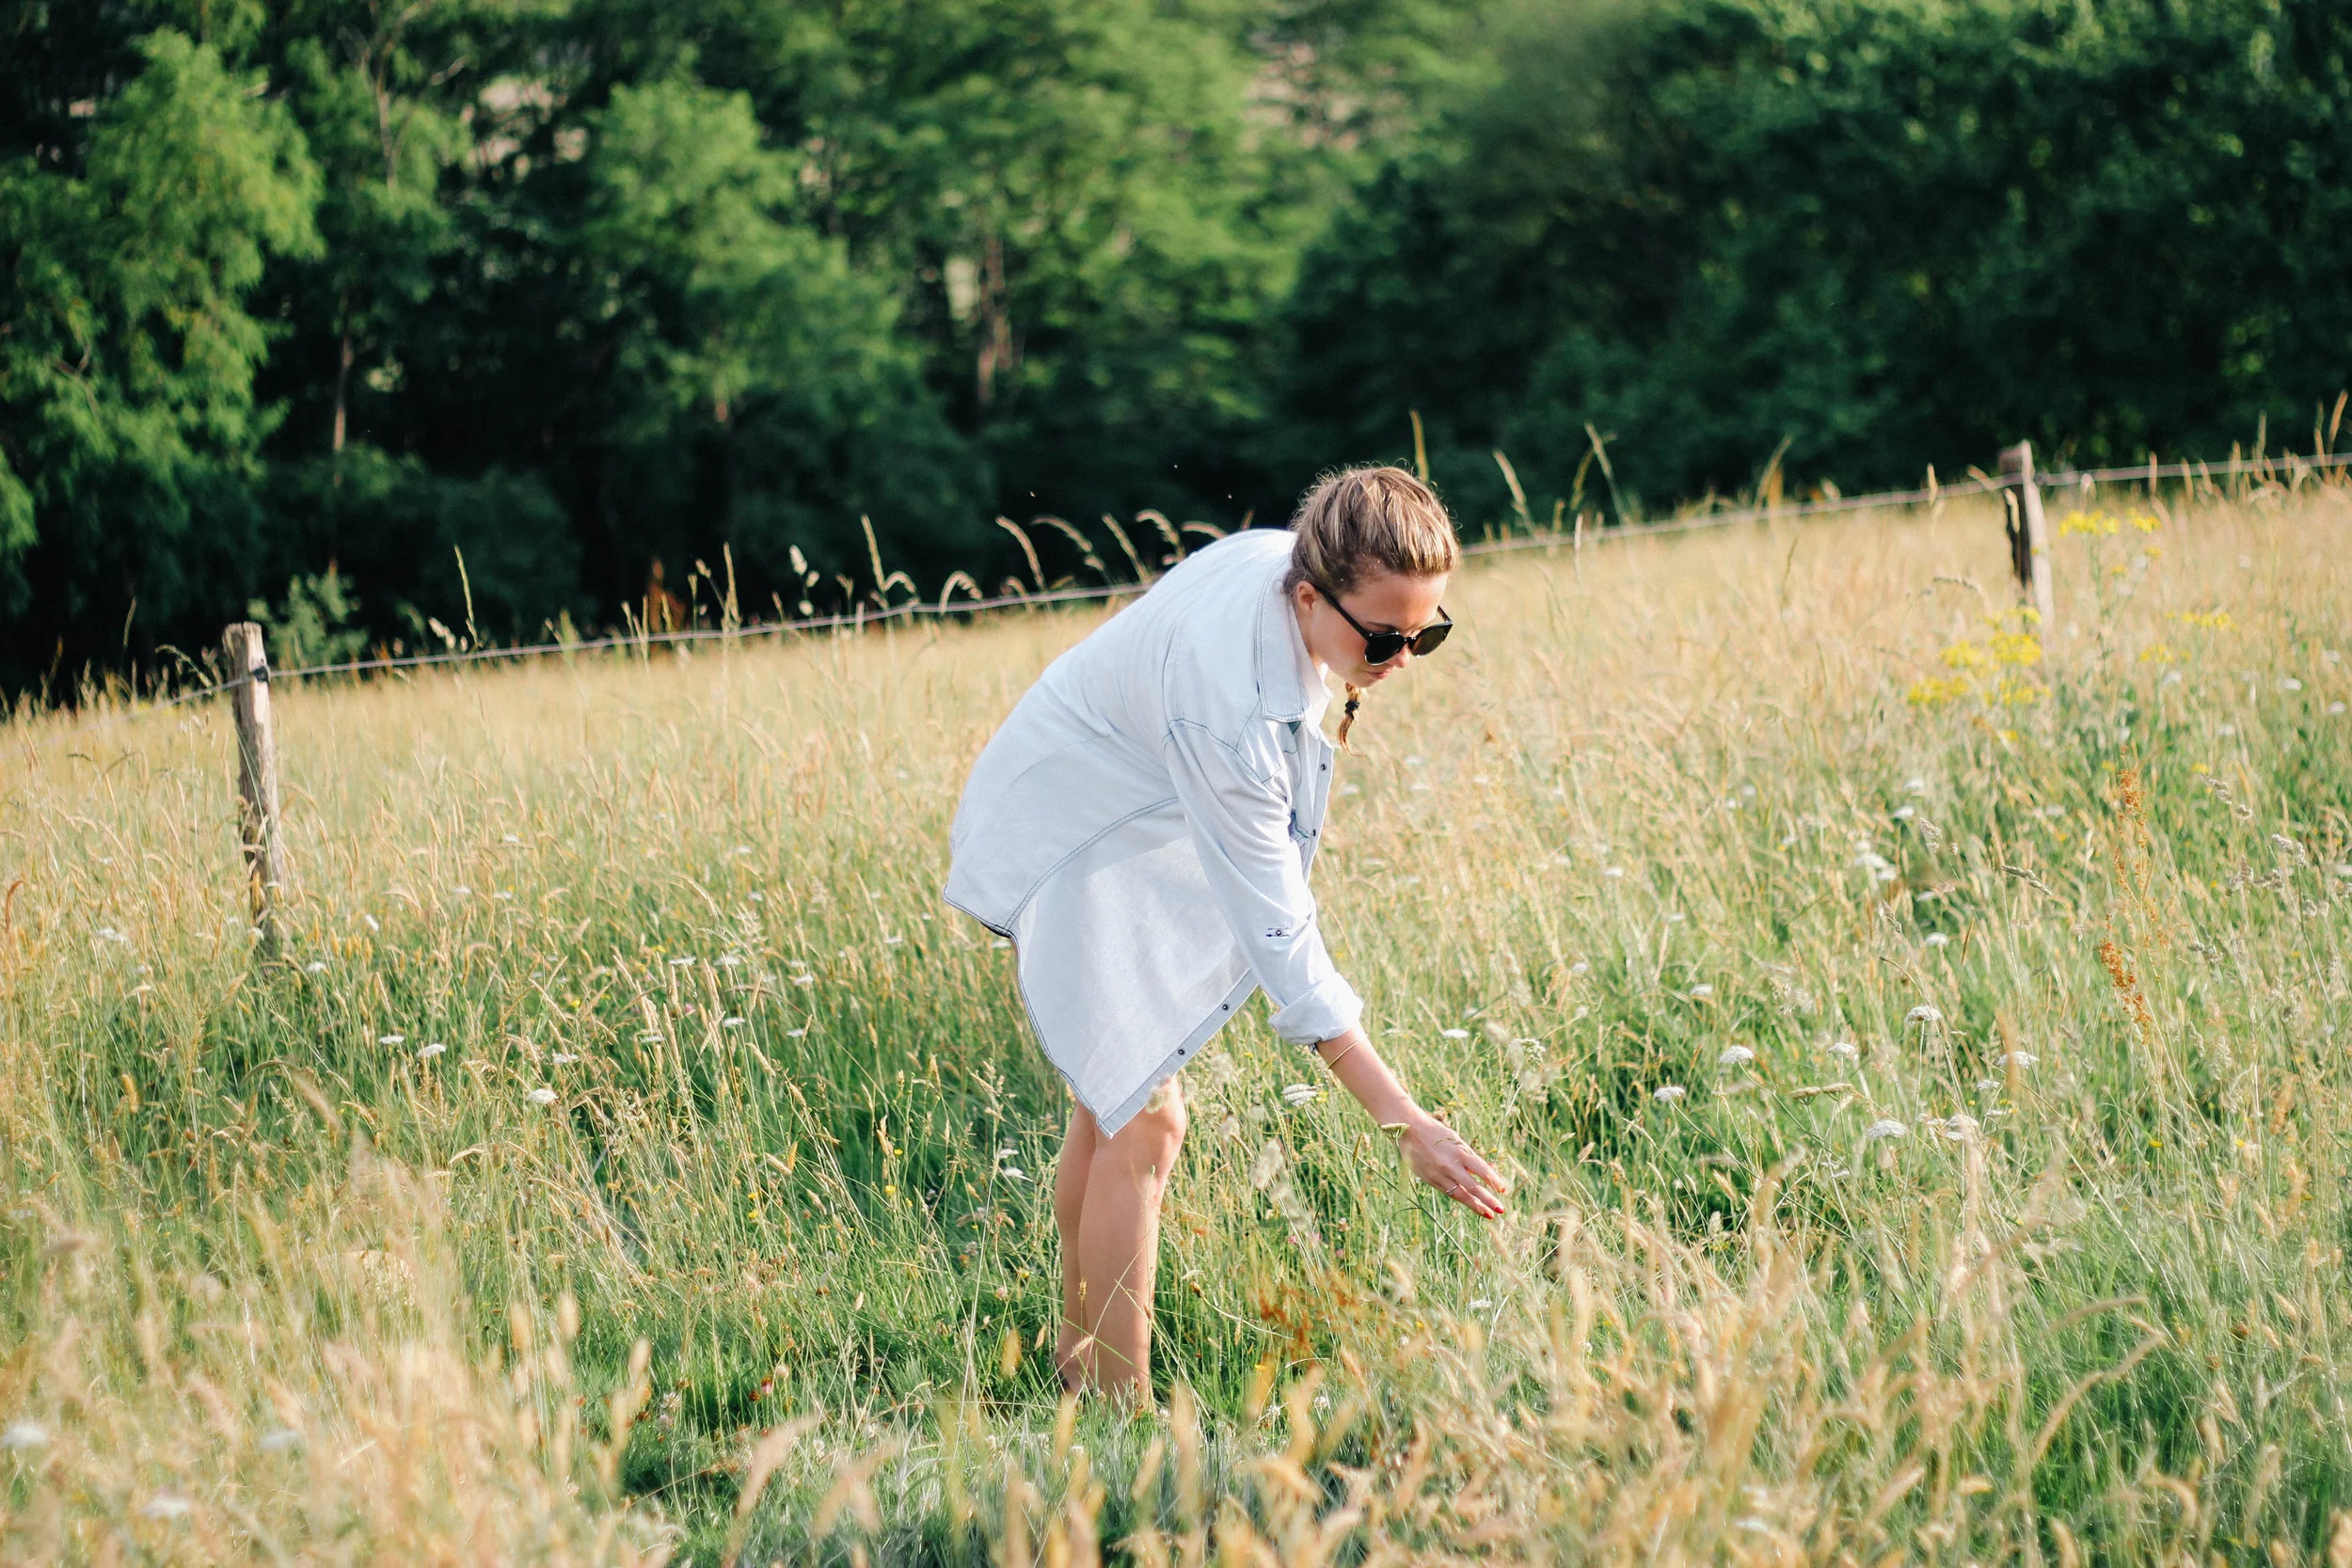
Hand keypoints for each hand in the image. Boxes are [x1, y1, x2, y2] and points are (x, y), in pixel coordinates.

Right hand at [1393, 1114, 1507, 1217]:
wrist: (1409, 1130)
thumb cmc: (1436, 1132)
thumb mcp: (1456, 1140)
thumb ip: (1469, 1157)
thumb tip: (1487, 1172)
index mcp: (1459, 1152)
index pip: (1482, 1171)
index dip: (1494, 1181)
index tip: (1503, 1190)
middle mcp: (1450, 1165)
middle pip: (1473, 1187)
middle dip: (1488, 1200)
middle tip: (1500, 1210)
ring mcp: (1439, 1174)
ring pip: (1460, 1194)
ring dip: (1475, 1205)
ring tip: (1487, 1214)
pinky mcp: (1430, 1180)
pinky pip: (1448, 1192)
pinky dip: (1460, 1198)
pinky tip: (1470, 1203)